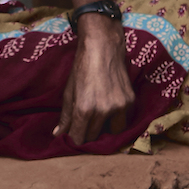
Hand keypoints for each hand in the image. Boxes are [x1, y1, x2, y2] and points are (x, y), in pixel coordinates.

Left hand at [56, 13, 134, 144]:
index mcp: (84, 109)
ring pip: (113, 131)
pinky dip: (117, 117)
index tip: (73, 138)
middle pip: (95, 136)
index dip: (75, 140)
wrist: (103, 47)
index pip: (79, 138)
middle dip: (88, 134)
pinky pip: (124, 119)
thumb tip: (58, 135)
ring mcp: (119, 106)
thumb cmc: (82, 68)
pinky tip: (110, 108)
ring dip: (105, 128)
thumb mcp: (69, 92)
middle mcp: (103, 110)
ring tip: (99, 118)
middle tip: (84, 126)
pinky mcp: (130, 100)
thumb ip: (65, 116)